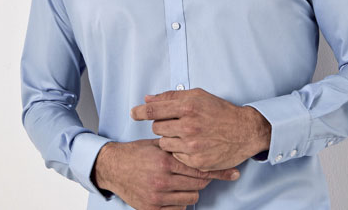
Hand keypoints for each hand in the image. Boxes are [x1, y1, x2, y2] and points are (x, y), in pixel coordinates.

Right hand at [91, 138, 240, 209]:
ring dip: (191, 189)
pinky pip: (178, 208)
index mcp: (166, 160)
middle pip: (199, 183)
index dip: (218, 171)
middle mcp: (163, 180)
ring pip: (191, 196)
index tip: (234, 173)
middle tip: (201, 171)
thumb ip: (178, 145)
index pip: (200, 167)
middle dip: (203, 177)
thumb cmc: (137, 153)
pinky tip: (174, 191)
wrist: (114, 167)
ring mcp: (157, 197)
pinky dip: (180, 200)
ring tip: (182, 180)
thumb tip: (201, 144)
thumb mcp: (158, 144)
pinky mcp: (152, 209)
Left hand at [130, 88, 270, 171]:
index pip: (154, 110)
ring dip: (169, 139)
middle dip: (162, 124)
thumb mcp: (198, 96)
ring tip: (184, 134)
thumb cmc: (220, 111)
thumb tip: (148, 99)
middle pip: (157, 127)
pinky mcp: (197, 161)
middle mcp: (189, 126)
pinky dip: (180, 151)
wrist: (244, 130)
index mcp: (188, 107)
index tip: (134, 113)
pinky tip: (191, 145)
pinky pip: (175, 156)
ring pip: (164, 143)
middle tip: (175, 123)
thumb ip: (171, 97)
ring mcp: (192, 145)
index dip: (140, 112)